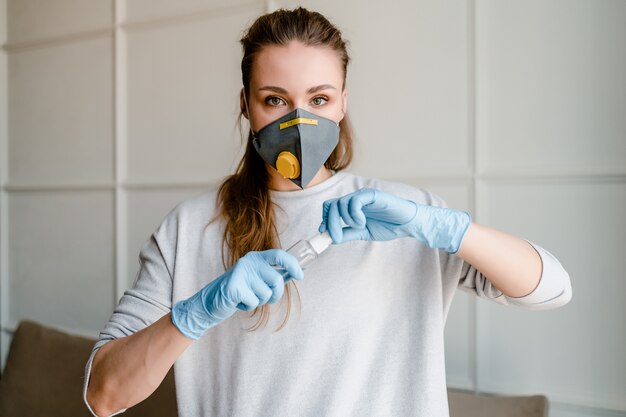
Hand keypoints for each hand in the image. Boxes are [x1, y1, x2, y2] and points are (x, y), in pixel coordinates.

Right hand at [171, 250, 303, 339]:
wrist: (210, 303)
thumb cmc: (238, 292)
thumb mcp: (256, 280)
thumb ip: (271, 275)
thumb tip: (295, 274)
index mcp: (255, 258)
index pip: (279, 255)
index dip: (292, 265)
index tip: (300, 275)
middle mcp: (248, 262)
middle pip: (277, 280)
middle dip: (275, 294)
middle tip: (264, 298)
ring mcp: (240, 273)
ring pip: (266, 294)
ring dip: (259, 301)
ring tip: (246, 297)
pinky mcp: (234, 287)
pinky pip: (254, 302)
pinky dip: (248, 307)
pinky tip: (238, 302)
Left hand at [319, 188, 470, 252]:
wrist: (407, 224)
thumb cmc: (388, 226)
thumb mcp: (363, 233)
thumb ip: (347, 234)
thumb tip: (330, 238)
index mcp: (351, 207)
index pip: (330, 207)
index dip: (325, 220)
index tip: (325, 234)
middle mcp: (355, 199)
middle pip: (332, 205)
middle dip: (330, 223)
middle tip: (336, 237)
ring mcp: (363, 196)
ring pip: (341, 203)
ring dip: (345, 219)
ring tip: (357, 227)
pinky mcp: (372, 195)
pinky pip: (355, 201)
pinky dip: (354, 214)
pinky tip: (362, 222)